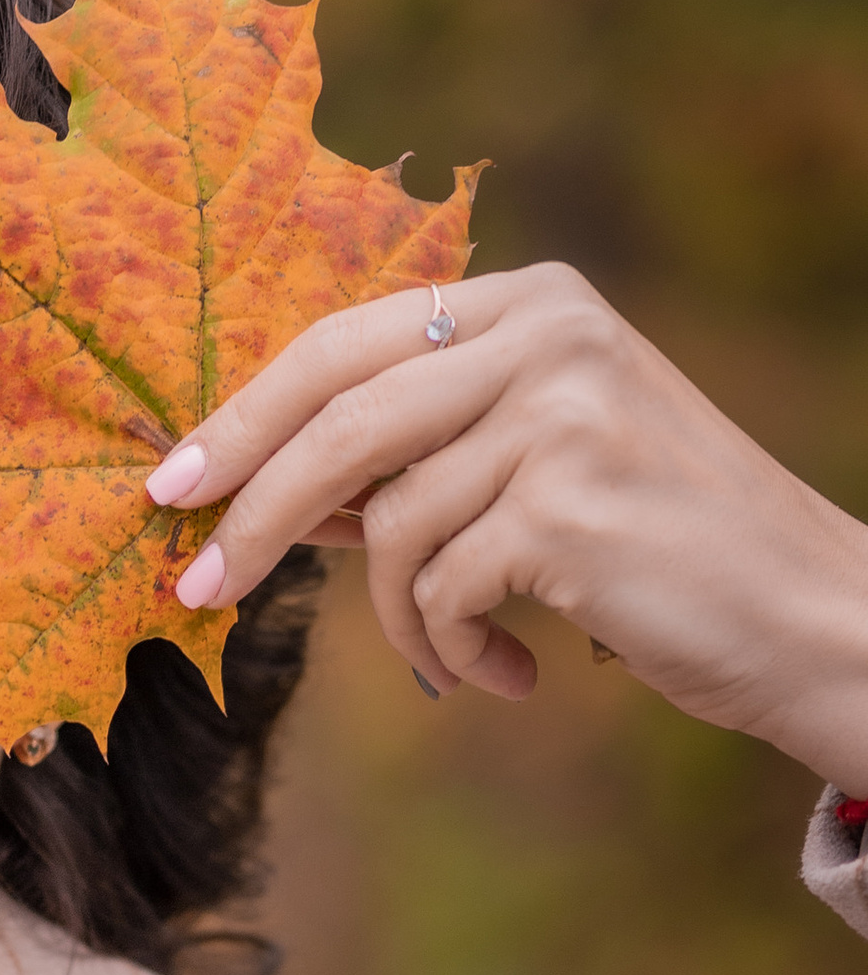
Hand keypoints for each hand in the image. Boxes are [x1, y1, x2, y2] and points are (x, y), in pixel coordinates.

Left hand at [147, 266, 867, 791]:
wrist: (801, 615)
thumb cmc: (652, 552)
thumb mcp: (527, 474)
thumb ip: (413, 460)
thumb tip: (266, 486)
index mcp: (533, 302)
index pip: (343, 342)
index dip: (243, 416)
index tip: (172, 483)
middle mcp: (551, 334)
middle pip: (338, 419)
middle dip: (252, 511)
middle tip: (196, 588)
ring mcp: (565, 411)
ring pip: (390, 525)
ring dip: (406, 618)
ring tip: (462, 654)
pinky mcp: (571, 503)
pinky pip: (442, 590)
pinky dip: (456, 650)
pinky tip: (514, 673)